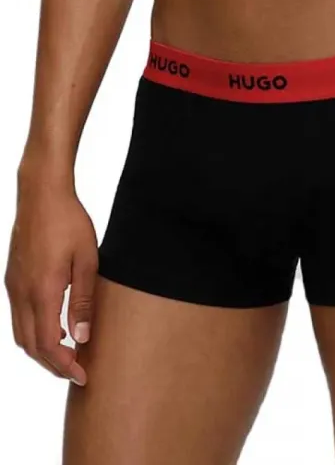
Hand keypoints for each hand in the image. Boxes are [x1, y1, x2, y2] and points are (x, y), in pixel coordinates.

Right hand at [4, 179, 97, 385]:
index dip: (64, 365)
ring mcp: (13, 285)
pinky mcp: (12, 277)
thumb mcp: (88, 261)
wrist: (41, 194)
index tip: (83, 375)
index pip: (48, 344)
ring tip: (68, 353)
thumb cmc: (70, 223)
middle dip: (52, 364)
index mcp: (42, 291)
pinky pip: (19, 316)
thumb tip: (82, 337)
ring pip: (20, 332)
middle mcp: (21, 293)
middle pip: (30, 345)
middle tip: (76, 371)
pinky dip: (34, 331)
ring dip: (41, 349)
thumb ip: (84, 301)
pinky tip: (55, 327)